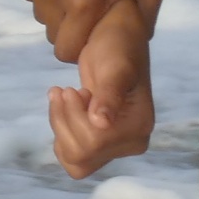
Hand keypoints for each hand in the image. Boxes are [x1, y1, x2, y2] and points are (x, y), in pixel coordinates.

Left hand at [48, 3, 156, 177]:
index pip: (93, 142)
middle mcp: (130, 142)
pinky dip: (60, 130)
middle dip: (64, 120)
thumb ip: (108, 96)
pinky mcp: (99, 139)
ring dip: (59, 124)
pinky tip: (62, 106)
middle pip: (80, 155)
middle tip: (66, 90)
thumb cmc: (118, 49)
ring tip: (63, 94)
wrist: (114, 40)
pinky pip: (71, 154)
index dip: (74, 117)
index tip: (74, 89)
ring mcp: (114, 144)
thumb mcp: (114, 68)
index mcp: (138, 129)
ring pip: (73, 158)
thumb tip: (101, 124)